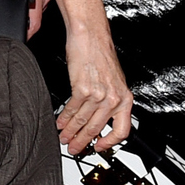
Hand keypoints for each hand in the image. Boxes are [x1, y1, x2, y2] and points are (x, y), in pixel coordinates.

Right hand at [58, 26, 131, 154]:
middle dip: (83, 142)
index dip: (110, 143)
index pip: (122, 130)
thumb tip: (101, 119)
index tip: (100, 147)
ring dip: (71, 132)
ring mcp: (98, 95)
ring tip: (64, 138)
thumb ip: (110, 101)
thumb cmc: (100, 54)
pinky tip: (60, 122)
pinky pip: (72, 110)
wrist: (91, 36)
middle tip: (74, 148)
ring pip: (83, 122)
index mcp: (125, 98)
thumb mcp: (114, 81)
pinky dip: (64, 119)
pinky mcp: (83, 89)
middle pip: (97, 129)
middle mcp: (114, 98)